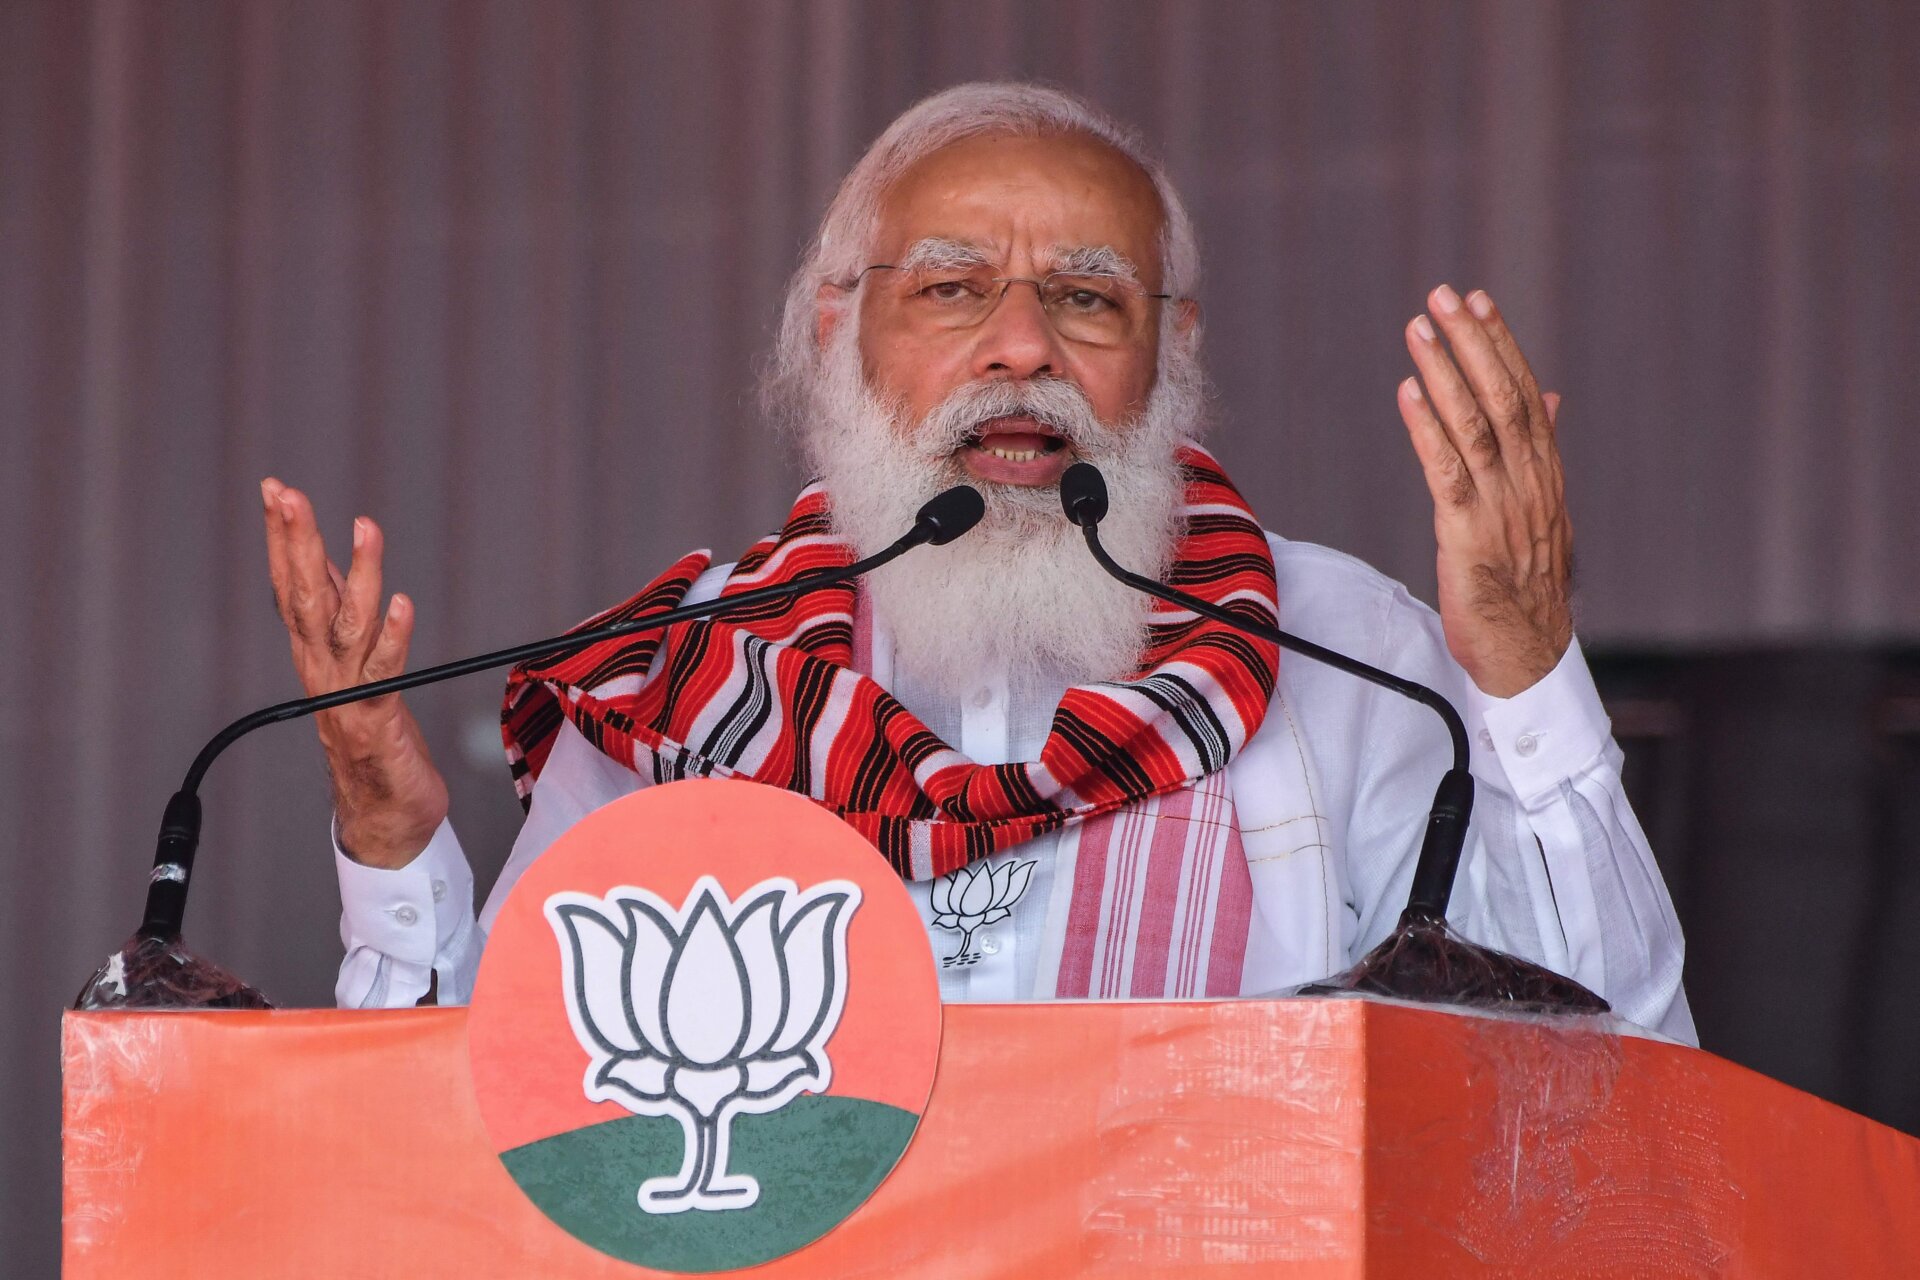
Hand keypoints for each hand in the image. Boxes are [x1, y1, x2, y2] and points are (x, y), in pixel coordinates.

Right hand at [261, 477, 448, 866]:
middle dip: (295, 542)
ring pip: (346, 626)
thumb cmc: (375, 739)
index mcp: (315, 655)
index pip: (292, 585)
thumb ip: (344, 621)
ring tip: (365, 527)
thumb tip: (334, 567)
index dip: (282, 537)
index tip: (275, 489)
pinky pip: (384, 674)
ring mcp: (348, 695)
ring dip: (355, 574)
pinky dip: (393, 637)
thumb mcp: (357, 667)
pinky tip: (402, 603)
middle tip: (287, 493)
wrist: (385, 815)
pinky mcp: (378, 719)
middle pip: (304, 597)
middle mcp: (324, 670)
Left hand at [1397, 285, 1571, 697]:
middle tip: (1443, 295)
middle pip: (1502, 398)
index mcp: (1545, 474)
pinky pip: (1447, 473)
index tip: (1477, 301)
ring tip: (1418, 329)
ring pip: (1475, 426)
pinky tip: (1409, 393)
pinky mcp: (1469, 536)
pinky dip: (1427, 429)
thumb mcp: (1541, 511)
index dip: (1501, 345)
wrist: (1530, 654)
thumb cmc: (1528, 587)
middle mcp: (1529, 483)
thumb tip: (1549, 398)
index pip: (1524, 394)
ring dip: (1445, 372)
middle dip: (1472, 343)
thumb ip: (1542, 452)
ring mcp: (1501, 508)